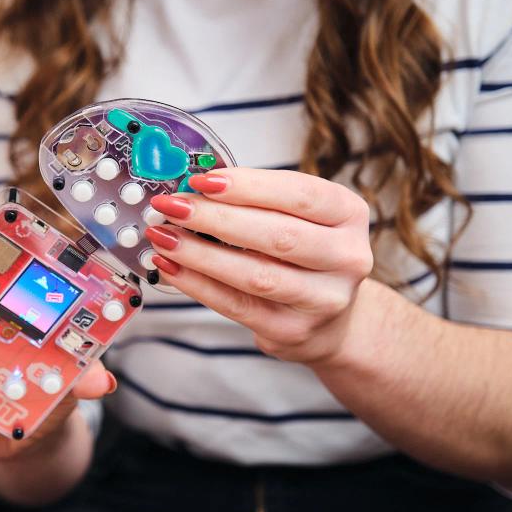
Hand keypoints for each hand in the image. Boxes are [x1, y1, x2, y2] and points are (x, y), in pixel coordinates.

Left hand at [145, 168, 373, 363]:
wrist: (332, 319)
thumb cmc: (303, 254)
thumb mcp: (297, 217)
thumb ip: (255, 201)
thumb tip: (191, 189)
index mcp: (349, 215)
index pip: (300, 194)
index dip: (249, 186)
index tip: (202, 180)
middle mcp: (346, 257)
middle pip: (277, 235)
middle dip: (216, 218)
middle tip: (172, 206)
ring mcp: (323, 300)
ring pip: (256, 275)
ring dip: (200, 253)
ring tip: (163, 236)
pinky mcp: (293, 331)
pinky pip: (237, 306)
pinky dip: (198, 284)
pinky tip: (171, 267)